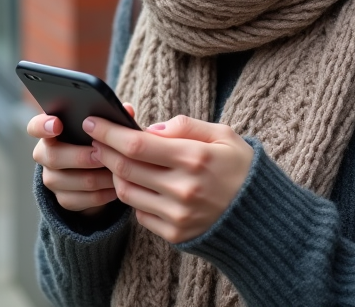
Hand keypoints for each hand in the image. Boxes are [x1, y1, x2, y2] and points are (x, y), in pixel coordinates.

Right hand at [29, 104, 137, 213]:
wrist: (93, 172)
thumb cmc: (95, 141)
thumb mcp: (100, 129)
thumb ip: (111, 118)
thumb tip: (127, 110)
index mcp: (50, 132)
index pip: (35, 127)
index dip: (43, 126)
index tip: (57, 124)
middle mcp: (44, 155)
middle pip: (54, 157)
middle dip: (81, 156)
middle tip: (101, 154)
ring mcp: (52, 179)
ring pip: (72, 180)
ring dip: (98, 177)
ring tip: (117, 172)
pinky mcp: (63, 200)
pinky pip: (82, 200)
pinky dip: (102, 194)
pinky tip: (116, 188)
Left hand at [85, 113, 253, 243]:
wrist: (261, 217)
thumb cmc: (240, 168)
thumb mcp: (222, 135)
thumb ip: (185, 126)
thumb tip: (150, 128)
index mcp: (195, 158)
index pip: (136, 145)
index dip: (109, 132)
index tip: (93, 121)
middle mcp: (184, 189)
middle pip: (125, 168)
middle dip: (103, 150)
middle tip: (94, 138)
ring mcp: (177, 215)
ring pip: (126, 191)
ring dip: (115, 173)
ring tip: (115, 159)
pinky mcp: (175, 234)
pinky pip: (139, 213)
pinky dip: (134, 196)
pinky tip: (139, 183)